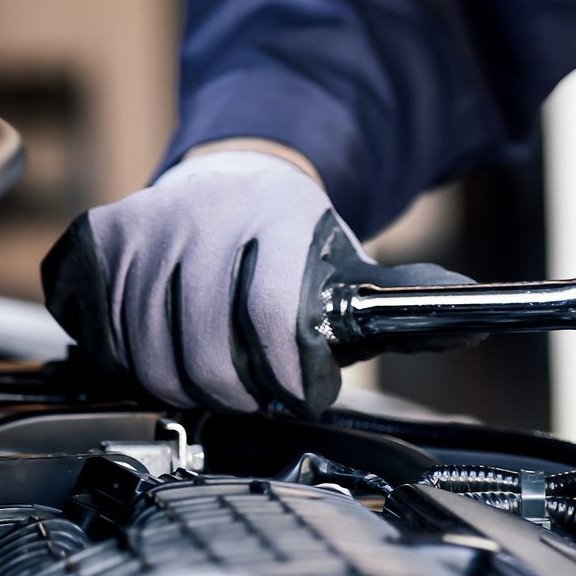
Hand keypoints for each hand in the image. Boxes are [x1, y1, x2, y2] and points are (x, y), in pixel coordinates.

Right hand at [41, 150, 472, 415]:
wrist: (240, 176)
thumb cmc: (301, 242)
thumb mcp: (359, 268)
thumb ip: (412, 303)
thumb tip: (476, 318)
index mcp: (277, 220)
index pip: (275, 324)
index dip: (290, 381)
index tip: (303, 397)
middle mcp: (202, 217)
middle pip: (206, 356)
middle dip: (241, 398)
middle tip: (260, 399)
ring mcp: (144, 227)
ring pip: (149, 357)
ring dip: (185, 388)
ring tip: (220, 381)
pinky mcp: (99, 242)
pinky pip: (102, 334)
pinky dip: (133, 362)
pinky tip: (168, 354)